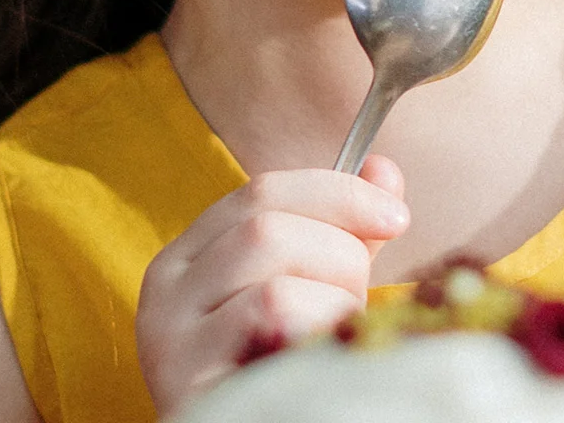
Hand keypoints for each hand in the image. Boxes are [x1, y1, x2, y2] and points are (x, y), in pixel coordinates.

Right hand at [135, 156, 407, 416]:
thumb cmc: (275, 367)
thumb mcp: (308, 289)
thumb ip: (341, 233)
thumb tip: (383, 172)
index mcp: (189, 256)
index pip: (262, 191)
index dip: (337, 193)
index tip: (396, 216)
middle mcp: (167, 293)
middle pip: (267, 230)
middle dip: (339, 258)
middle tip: (358, 302)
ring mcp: (172, 346)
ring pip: (274, 288)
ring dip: (332, 307)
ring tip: (335, 341)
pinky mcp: (191, 392)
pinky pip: (273, 338)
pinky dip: (317, 339)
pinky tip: (321, 362)